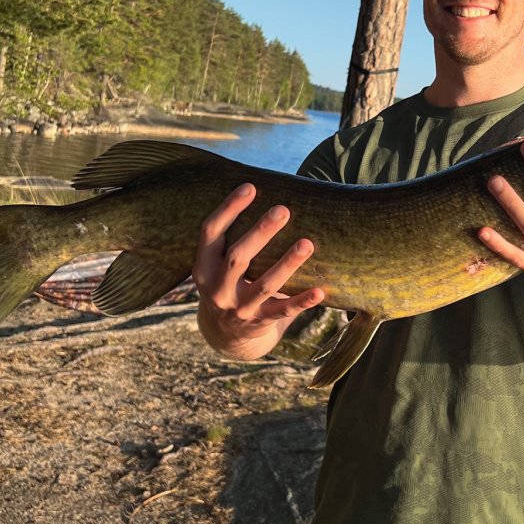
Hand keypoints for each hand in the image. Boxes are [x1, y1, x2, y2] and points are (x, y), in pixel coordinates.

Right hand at [193, 183, 324, 361]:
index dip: (228, 209)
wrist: (225, 336)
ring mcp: (238, 309)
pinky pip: (283, 311)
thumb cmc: (229, 281)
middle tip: (283, 210)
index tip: (250, 187)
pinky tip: (320, 291)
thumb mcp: (217, 264)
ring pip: (265, 285)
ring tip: (307, 243)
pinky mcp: (260, 323)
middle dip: (260, 233)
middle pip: (238, 258)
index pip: (210, 232)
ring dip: (287, 264)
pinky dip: (302, 301)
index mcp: (204, 267)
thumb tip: (270, 192)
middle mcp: (217, 289)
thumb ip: (234, 237)